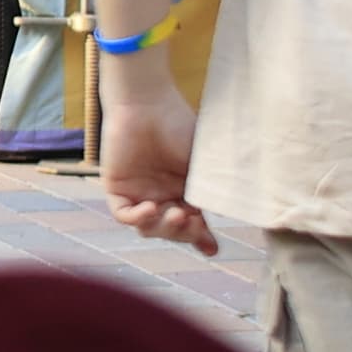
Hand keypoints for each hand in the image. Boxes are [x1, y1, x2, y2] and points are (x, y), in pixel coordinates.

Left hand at [96, 53, 215, 255]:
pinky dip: (139, 218)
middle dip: (184, 234)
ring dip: (164, 228)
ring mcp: (139, 192)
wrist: (148, 103)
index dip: (201, 239)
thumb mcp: (204, 163)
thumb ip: (215, 189)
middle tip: (193, 222)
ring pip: (149, 228)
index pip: (193, 225)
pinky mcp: (117, 186)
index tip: (212, 248)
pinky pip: (124, 215)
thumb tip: (234, 214)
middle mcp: (162, 195)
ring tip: (177, 214)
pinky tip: (151, 207)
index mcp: (185, 191)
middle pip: (171, 231)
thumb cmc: (179, 126)